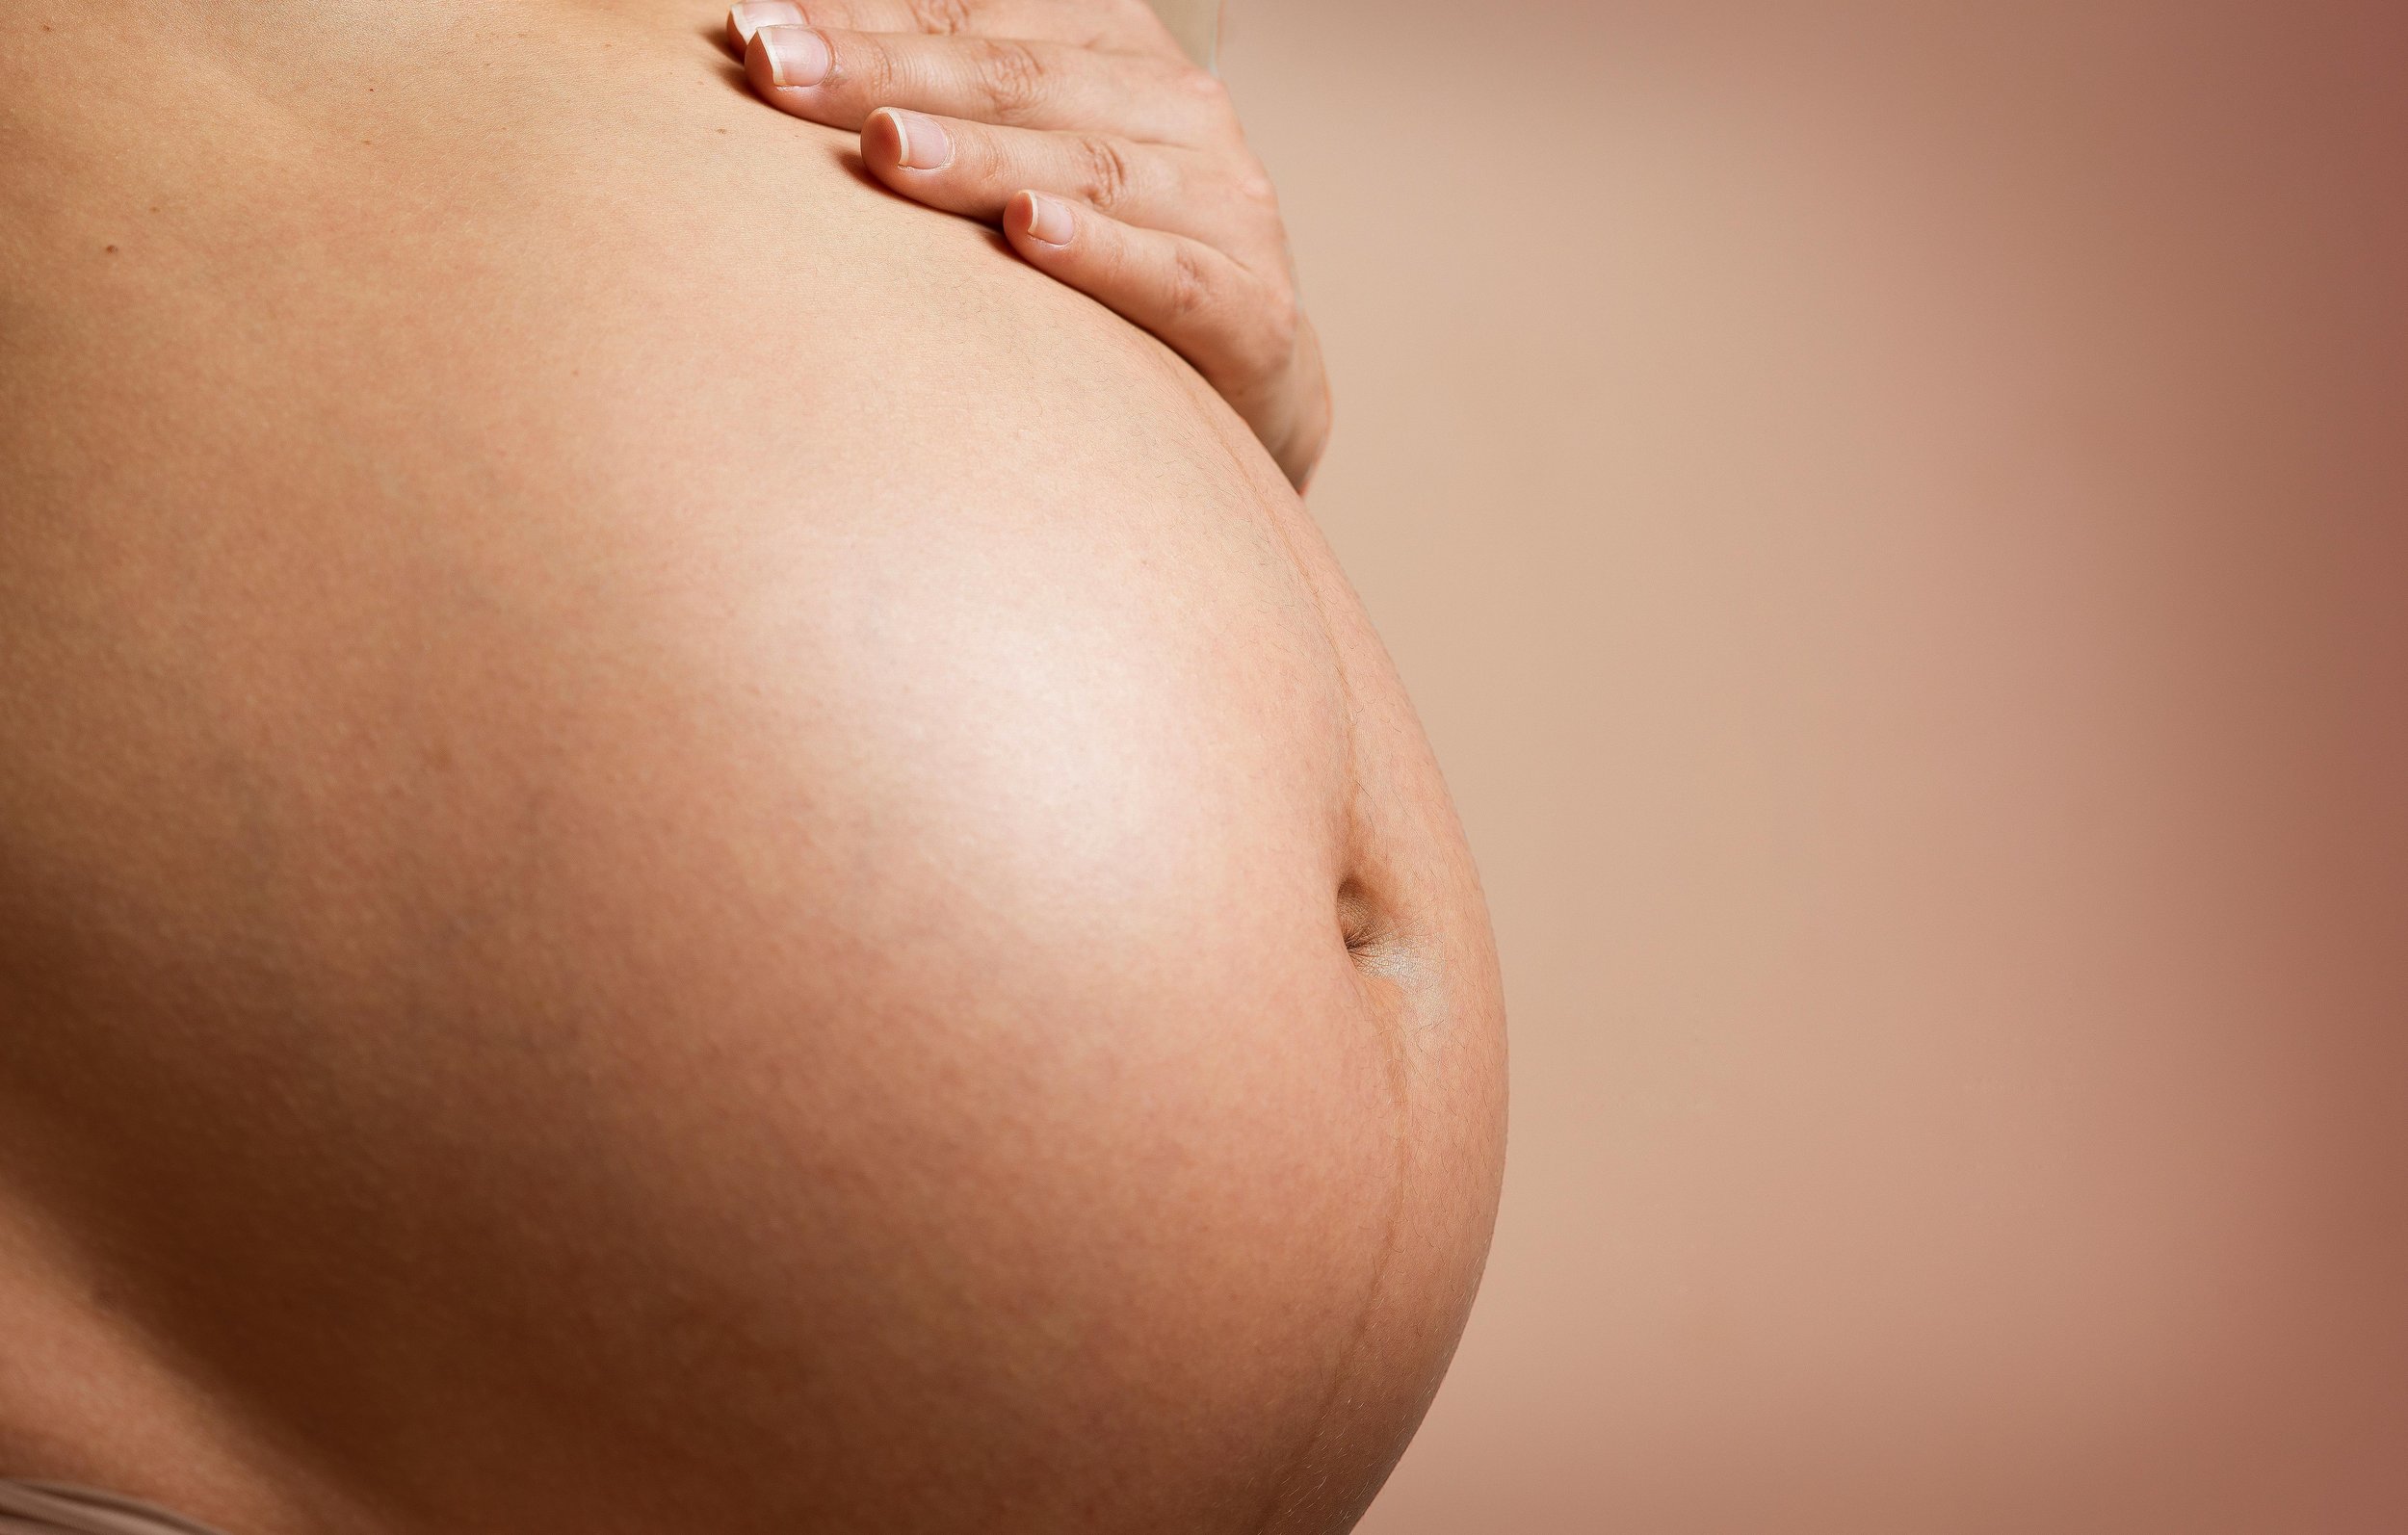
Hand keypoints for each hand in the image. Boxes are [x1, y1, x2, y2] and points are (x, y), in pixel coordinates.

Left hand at [724, 0, 1330, 488]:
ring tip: (885, 147)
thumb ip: (934, 109)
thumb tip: (772, 60)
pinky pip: (1173, 277)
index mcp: (1114, 51)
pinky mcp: (1256, 314)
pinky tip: (1027, 233)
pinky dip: (1101, 252)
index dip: (865, 19)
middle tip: (779, 72)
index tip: (751, 31)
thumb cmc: (1098, 271)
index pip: (976, 19)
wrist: (1250, 388)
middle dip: (889, 73)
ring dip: (981, 155)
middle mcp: (1179, 111)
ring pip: (1091, 166)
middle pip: (1018, 79)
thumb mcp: (1022, 165)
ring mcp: (1227, 208)